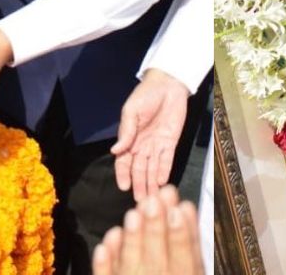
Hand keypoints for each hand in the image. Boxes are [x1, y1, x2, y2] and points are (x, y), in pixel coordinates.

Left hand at [92, 186, 204, 274]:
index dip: (183, 237)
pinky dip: (105, 265)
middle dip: (155, 230)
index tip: (179, 209)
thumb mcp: (192, 272)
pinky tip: (105, 243)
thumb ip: (190, 248)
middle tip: (152, 201)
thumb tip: (184, 210)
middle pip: (157, 261)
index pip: (186, 262)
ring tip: (131, 214)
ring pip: (131, 269)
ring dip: (132, 243)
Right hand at [112, 69, 190, 200]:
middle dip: (139, 185)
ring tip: (152, 198)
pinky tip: (162, 182)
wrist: (168, 85)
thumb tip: (114, 150)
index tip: (123, 187)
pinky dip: (164, 171)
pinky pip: (167, 160)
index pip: (124, 161)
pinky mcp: (171, 142)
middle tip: (140, 202)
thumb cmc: (146, 95)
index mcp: (129, 138)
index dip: (123, 174)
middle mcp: (142, 145)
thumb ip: (126, 132)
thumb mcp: (132, 111)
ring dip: (151, 183)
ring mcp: (157, 145)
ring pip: (152, 168)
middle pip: (139, 169)